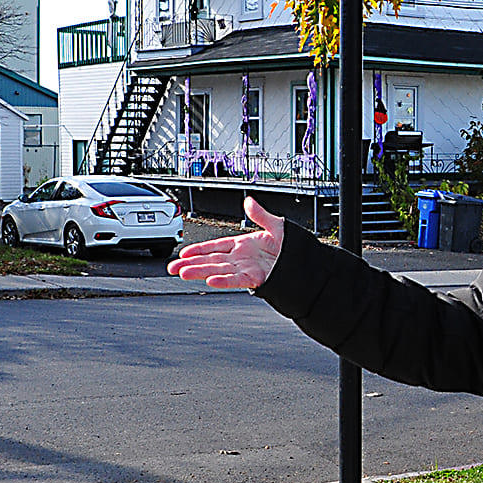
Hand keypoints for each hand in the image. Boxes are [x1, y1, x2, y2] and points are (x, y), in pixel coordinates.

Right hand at [166, 196, 284, 289]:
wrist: (309, 265)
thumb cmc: (295, 248)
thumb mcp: (277, 225)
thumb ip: (260, 215)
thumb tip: (249, 202)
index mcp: (244, 245)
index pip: (216, 246)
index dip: (198, 249)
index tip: (183, 253)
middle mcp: (242, 259)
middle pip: (211, 261)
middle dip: (191, 264)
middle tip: (173, 267)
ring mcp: (248, 269)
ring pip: (218, 271)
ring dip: (200, 272)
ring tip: (182, 273)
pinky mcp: (257, 279)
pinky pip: (237, 280)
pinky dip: (223, 281)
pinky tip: (210, 280)